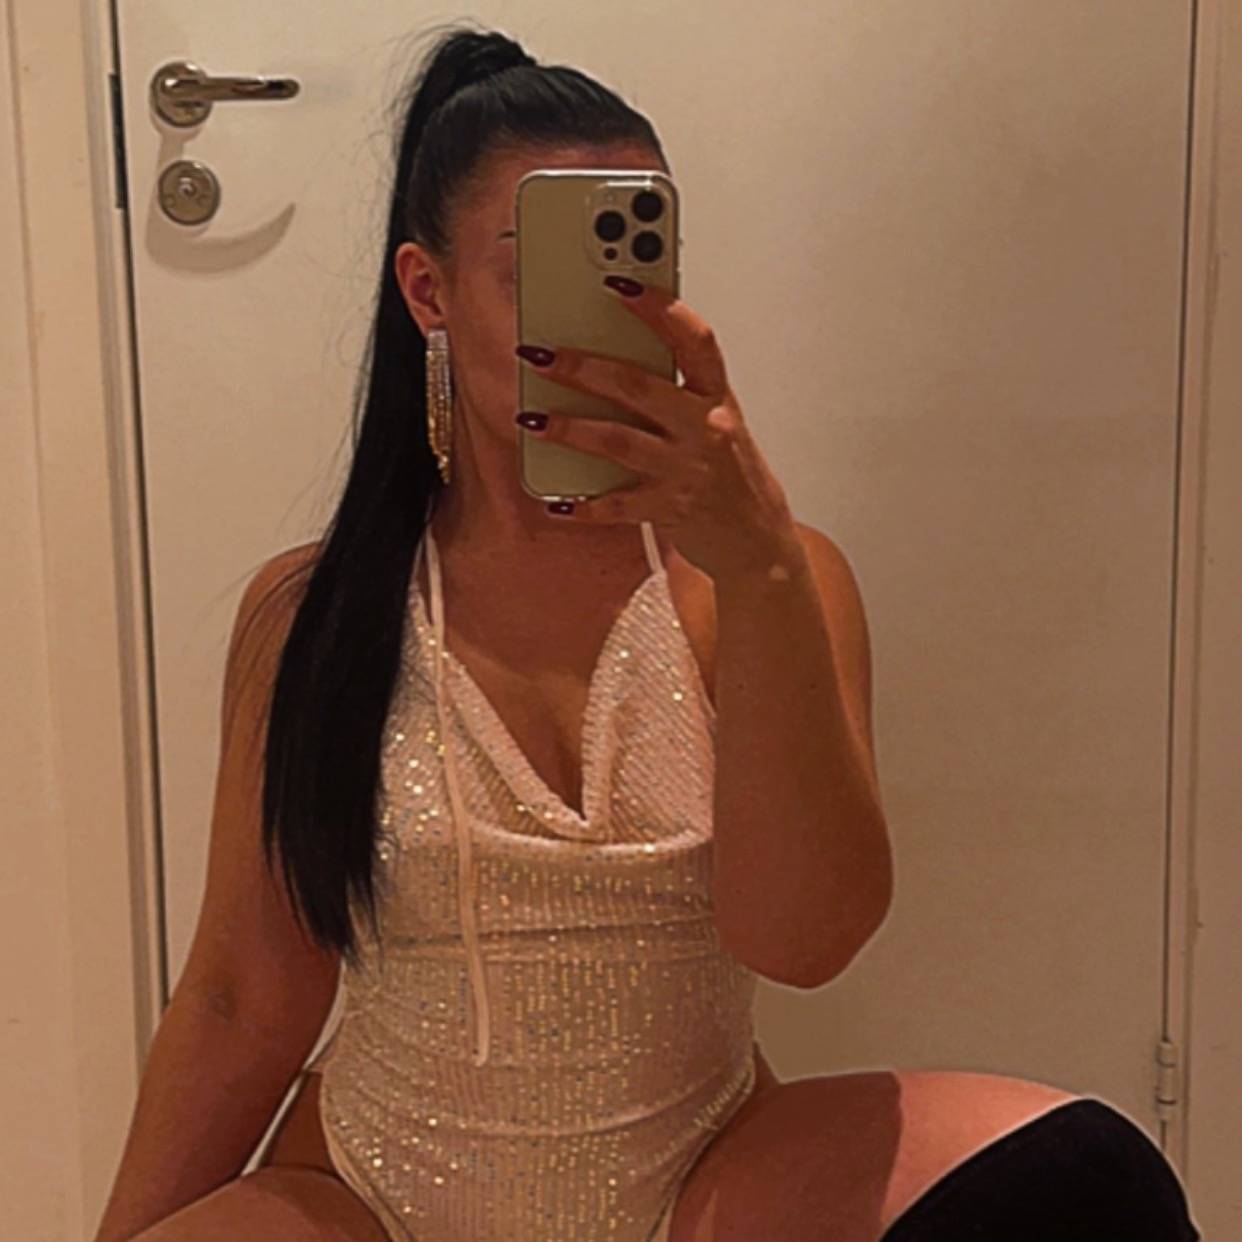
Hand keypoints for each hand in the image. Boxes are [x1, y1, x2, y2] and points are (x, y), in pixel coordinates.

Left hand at [514, 277, 798, 581]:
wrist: (758, 538)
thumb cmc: (731, 475)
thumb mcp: (716, 424)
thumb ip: (676, 393)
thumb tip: (611, 362)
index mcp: (717, 398)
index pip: (694, 339)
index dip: (658, 308)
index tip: (619, 283)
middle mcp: (705, 429)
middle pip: (638, 386)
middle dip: (583, 367)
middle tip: (541, 355)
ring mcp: (687, 470)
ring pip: (617, 441)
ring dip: (569, 428)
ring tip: (531, 418)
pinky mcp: (670, 509)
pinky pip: (617, 505)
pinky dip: (584, 504)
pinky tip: (558, 501)